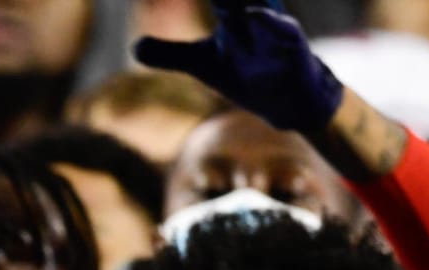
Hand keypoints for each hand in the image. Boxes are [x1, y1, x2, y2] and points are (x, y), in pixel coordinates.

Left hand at [133, 0, 342, 133]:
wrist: (285, 101)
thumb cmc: (246, 73)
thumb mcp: (202, 64)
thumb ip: (170, 54)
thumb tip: (135, 47)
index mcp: (230, 14)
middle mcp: (252, 13)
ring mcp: (274, 29)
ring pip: (258, 5)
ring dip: (241, 3)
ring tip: (229, 4)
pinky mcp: (293, 46)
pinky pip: (283, 30)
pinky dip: (269, 22)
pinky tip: (254, 14)